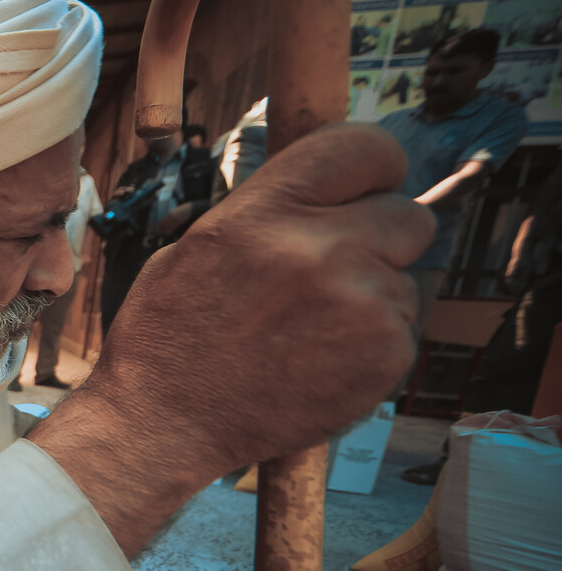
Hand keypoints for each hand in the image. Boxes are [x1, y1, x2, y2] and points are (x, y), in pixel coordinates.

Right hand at [34, 124, 431, 554]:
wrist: (161, 423)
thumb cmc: (170, 337)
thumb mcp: (196, 246)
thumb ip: (268, 212)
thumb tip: (326, 194)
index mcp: (264, 214)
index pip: (364, 148)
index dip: (376, 168)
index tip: (369, 189)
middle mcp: (318, 249)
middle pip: (409, 215)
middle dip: (381, 240)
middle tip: (337, 273)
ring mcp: (359, 303)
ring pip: (404, 280)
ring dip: (370, 299)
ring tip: (308, 333)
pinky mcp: (384, 354)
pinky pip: (401, 330)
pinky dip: (370, 346)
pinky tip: (317, 362)